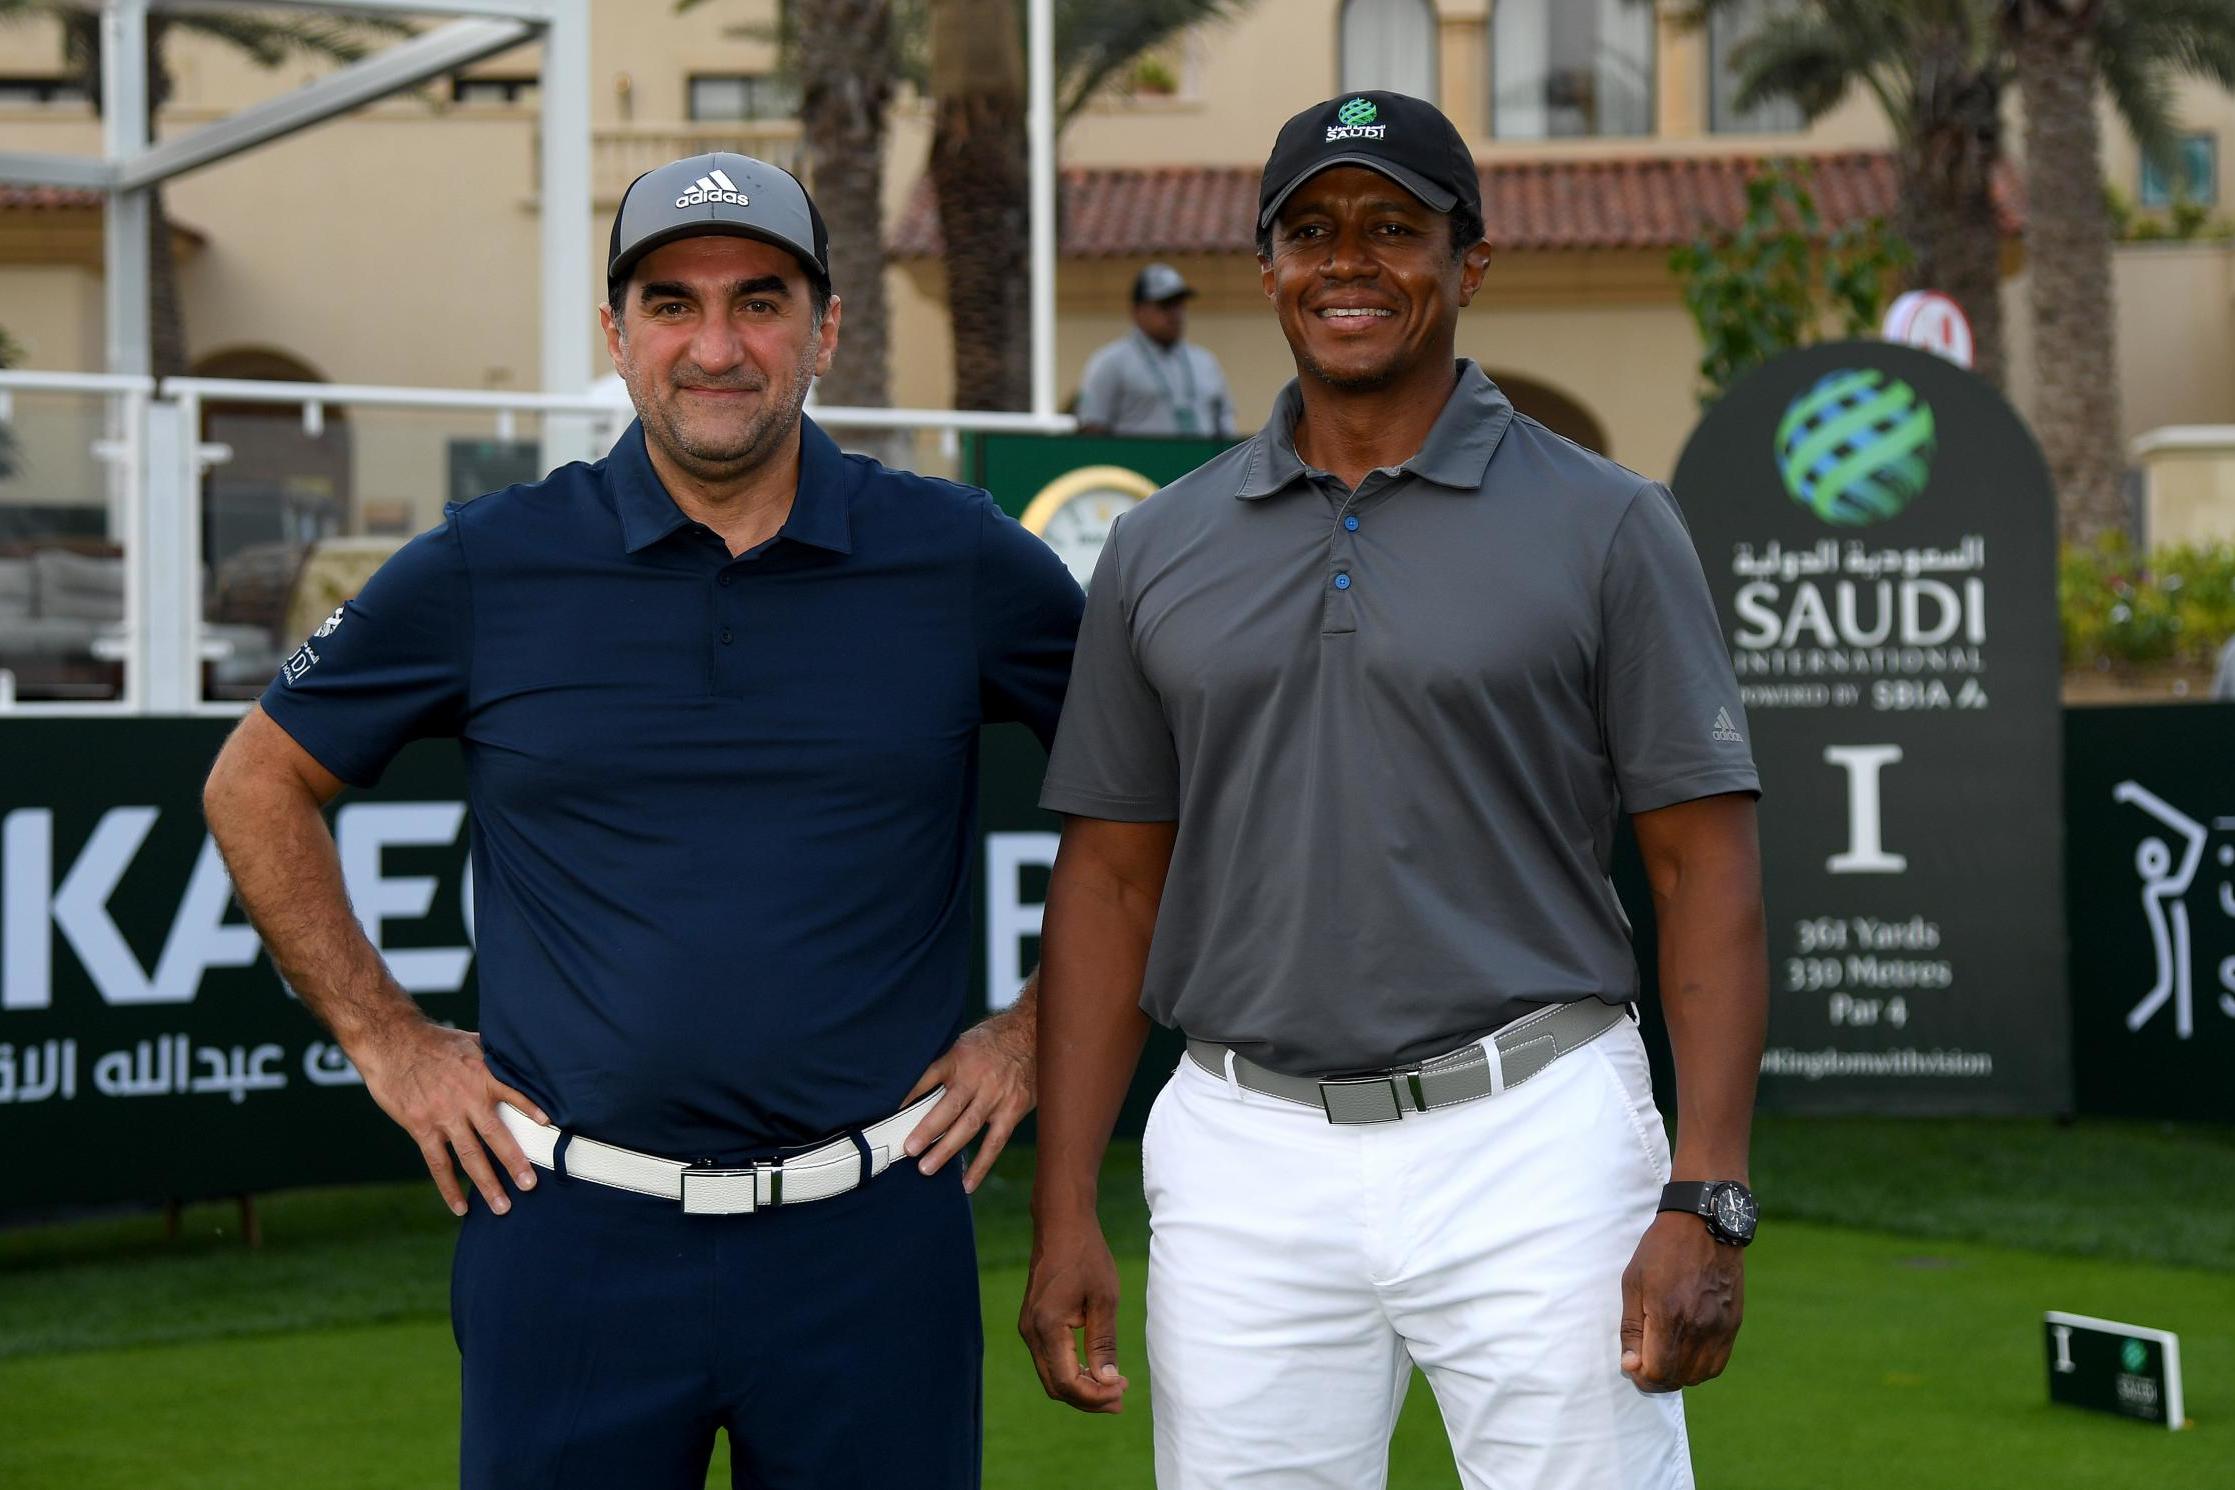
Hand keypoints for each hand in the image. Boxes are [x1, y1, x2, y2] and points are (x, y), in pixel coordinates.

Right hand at [352, 1019, 546, 1217]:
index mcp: (482, 1075)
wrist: (392, 1043)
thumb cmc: (434, 1042)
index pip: (512, 1093)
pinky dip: (449, 1186)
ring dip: (487, 1183)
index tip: (548, 1125)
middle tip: (530, 1185)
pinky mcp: (422, 1127)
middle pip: (495, 1135)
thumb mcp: (471, 1041)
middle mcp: (466, 1098)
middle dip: (514, 1162)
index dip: (530, 1108)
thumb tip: (522, 1061)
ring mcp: (443, 1116)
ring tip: (502, 1206)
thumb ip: (494, 1058)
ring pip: (470, 1155)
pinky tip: (460, 1206)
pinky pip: (438, 1163)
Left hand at [903, 1009, 1034, 1193]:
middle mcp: (977, 1077)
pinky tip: (967, 1182)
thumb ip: (944, 1065)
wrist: (1032, 1034)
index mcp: (959, 1058)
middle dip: (927, 1130)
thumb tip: (913, 1092)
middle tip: (908, 1149)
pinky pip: (995, 1142)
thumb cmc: (992, 1040)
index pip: (929, 1077)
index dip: (910, 1095)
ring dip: (946, 1149)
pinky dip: (981, 1164)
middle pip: (948, 1107)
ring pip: (968, 1127)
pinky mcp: (1012, 1110)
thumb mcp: (964, 1042)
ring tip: (926, 1168)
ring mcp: (996, 1096)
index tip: (892, 1113)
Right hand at [1020, 1219, 1128, 1412]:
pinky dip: (1070, 1371)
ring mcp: (1028, 1328)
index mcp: (1048, 1327)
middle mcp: (1031, 1332)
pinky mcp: (1033, 1323)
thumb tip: (1108, 1382)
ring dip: (1080, 1387)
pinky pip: (1049, 1360)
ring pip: (1051, 1376)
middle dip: (1088, 1399)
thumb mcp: (1104, 1299)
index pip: (1068, 1383)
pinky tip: (1094, 1368)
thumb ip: (1104, 1343)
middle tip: (1121, 1399)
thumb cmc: (1086, 1256)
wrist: (1061, 1224)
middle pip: (1056, 1387)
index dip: (1095, 1396)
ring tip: (1112, 1387)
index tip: (1123, 1389)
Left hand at [1619, 1211, 1745, 1391]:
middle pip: (1678, 1378)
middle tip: (1644, 1361)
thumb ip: (1631, 1329)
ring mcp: (1720, 1328)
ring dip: (1679, 1374)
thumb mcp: (1633, 1282)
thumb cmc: (1662, 1250)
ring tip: (1665, 1355)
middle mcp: (1699, 1327)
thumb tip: (1630, 1365)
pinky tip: (1687, 1351)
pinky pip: (1718, 1363)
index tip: (1632, 1364)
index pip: (1658, 1372)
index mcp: (1669, 1316)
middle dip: (1656, 1377)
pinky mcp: (1734, 1324)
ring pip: (1699, 1375)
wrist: (1705, 1224)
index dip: (1641, 1375)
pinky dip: (1700, 1367)